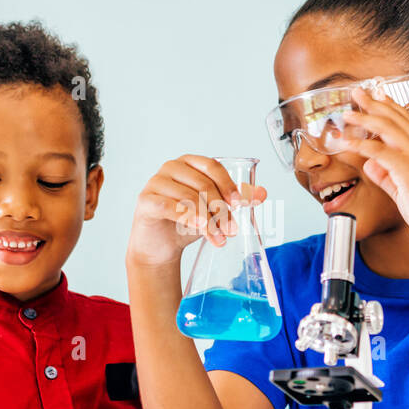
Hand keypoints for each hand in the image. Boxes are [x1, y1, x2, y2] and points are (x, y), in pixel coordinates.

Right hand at [126, 154, 267, 268]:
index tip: (239, 204)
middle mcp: (171, 168)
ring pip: (189, 198)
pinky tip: (201, 229)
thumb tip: (262, 193)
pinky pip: (170, 207)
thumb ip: (237, 199)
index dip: (227, 184)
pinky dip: (188, 218)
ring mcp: (155, 182)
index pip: (212, 166)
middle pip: (202, 184)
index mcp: (189, 163)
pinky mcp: (146, 200)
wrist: (160, 246)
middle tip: (232, 230)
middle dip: (221, 209)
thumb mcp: (215, 210)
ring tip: (219, 238)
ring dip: (208, 221)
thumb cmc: (187, 222)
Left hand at [339, 85, 408, 246]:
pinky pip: (379, 151)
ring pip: (386, 129)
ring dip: (363, 118)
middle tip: (357, 91)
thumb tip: (370, 165)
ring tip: (346, 114)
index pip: (405, 118)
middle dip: (373, 103)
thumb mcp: (402, 187)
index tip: (375, 94)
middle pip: (394, 117)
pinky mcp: (408, 169)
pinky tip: (346, 143)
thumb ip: (387, 174)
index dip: (389, 104)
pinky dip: (360, 145)